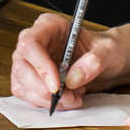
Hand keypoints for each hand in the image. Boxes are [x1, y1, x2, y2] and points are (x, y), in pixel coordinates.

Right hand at [9, 12, 126, 109]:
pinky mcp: (30, 79)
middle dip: (44, 90)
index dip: (40, 65)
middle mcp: (35, 42)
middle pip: (22, 67)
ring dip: (47, 99)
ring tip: (73, 97)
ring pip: (23, 85)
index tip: (56, 86)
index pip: (31, 43)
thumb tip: (74, 77)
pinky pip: (28, 96)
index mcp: (49, 25)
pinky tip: (66, 99)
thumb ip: (95, 61)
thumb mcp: (108, 51)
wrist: (105, 62)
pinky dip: (47, 104)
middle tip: (69, 97)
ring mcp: (29, 61)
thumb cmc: (103, 50)